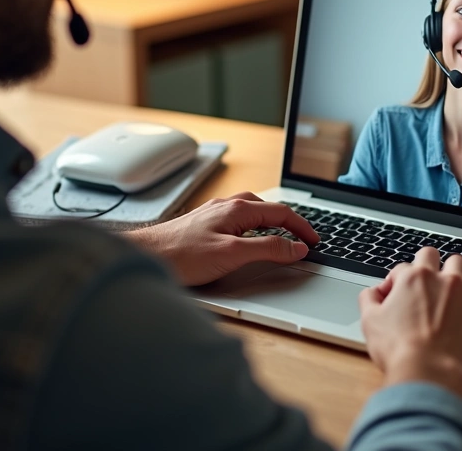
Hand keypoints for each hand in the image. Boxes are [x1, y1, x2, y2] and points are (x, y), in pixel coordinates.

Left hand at [123, 192, 318, 286]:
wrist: (146, 256)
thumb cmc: (182, 255)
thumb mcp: (232, 254)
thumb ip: (267, 249)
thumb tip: (295, 247)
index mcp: (237, 209)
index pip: (281, 212)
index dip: (302, 227)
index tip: (315, 241)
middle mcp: (226, 206)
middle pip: (268, 209)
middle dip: (290, 222)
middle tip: (304, 239)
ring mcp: (214, 214)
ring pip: (253, 213)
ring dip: (272, 223)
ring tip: (284, 238)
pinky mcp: (204, 224)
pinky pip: (239, 220)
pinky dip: (255, 228)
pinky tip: (250, 240)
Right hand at [359, 248, 461, 399]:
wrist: (429, 372)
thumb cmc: (399, 349)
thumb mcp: (369, 321)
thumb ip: (369, 299)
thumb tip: (372, 293)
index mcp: (414, 278)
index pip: (403, 267)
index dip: (394, 282)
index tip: (393, 296)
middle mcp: (443, 280)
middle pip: (440, 257)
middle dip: (431, 266)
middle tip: (425, 286)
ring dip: (456, 286)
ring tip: (447, 304)